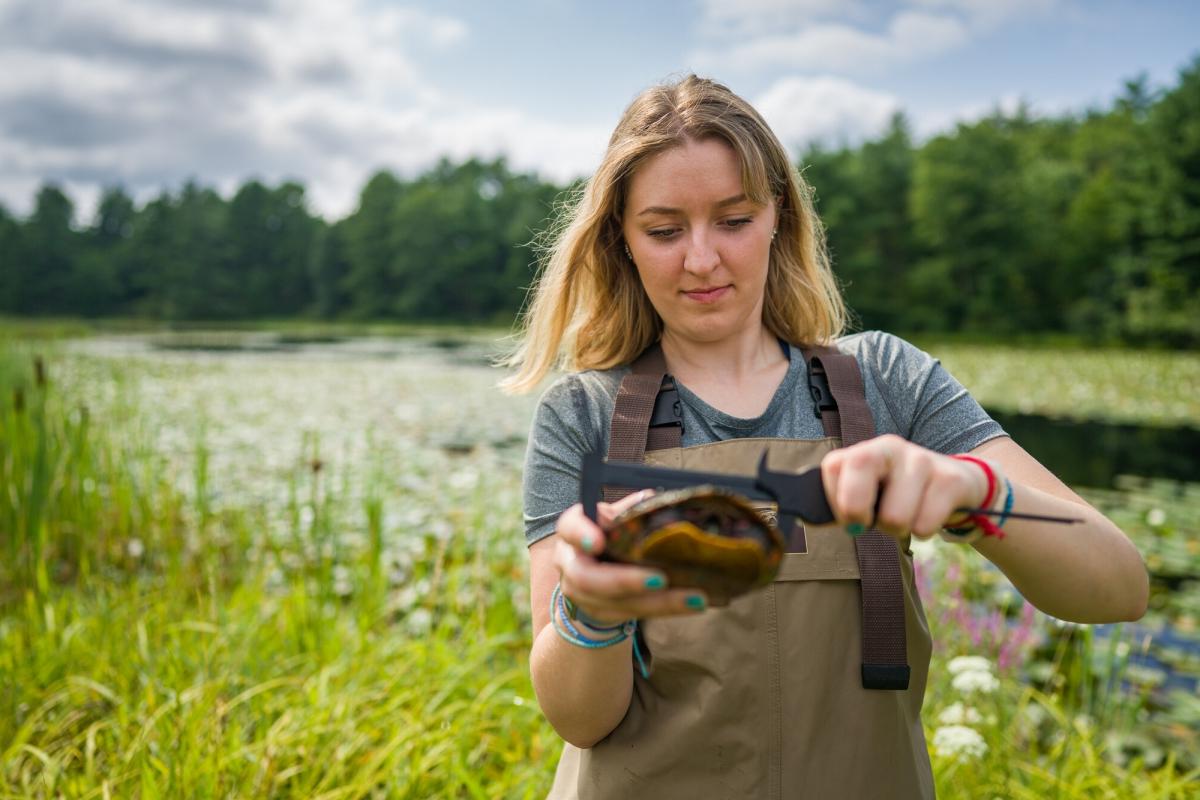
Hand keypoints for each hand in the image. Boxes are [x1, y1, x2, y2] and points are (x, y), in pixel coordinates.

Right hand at [553, 491, 707, 622]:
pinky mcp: (601, 613)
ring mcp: (582, 594)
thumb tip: (653, 500)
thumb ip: (629, 511)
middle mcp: (570, 564)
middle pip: (587, 578)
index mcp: (573, 531)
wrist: (592, 574)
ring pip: (615, 603)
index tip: (597, 542)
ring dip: (658, 603)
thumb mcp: (614, 518)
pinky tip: (691, 604)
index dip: (581, 535)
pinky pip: (632, 614)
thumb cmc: (607, 535)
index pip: (569, 529)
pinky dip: (664, 609)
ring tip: (693, 598)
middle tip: (660, 580)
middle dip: (625, 581)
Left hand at [819, 434, 992, 539]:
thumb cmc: (898, 496)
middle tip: (873, 521)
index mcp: (863, 452)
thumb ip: (838, 503)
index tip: (847, 517)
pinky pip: (925, 525)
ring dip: (897, 529)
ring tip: (906, 516)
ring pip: (895, 515)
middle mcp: (890, 447)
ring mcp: (922, 460)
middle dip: (859, 511)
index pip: (832, 467)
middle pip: (860, 465)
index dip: (835, 500)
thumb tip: (806, 515)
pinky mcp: (950, 479)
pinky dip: (924, 531)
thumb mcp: (867, 494)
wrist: (956, 486)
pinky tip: (929, 514)